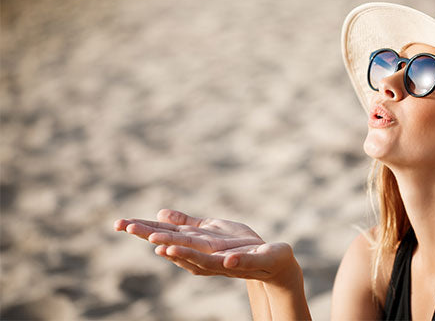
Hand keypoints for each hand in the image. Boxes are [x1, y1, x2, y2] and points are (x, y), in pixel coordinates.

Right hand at [114, 209, 298, 285]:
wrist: (272, 263)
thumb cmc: (239, 246)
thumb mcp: (211, 229)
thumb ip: (186, 223)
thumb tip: (160, 213)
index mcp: (197, 244)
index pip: (166, 236)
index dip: (144, 230)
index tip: (119, 224)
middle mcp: (206, 256)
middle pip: (177, 247)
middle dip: (156, 239)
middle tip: (133, 231)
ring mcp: (227, 261)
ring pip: (203, 260)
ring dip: (183, 254)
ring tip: (163, 247)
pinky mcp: (252, 261)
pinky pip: (241, 263)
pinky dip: (233, 263)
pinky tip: (226, 260)